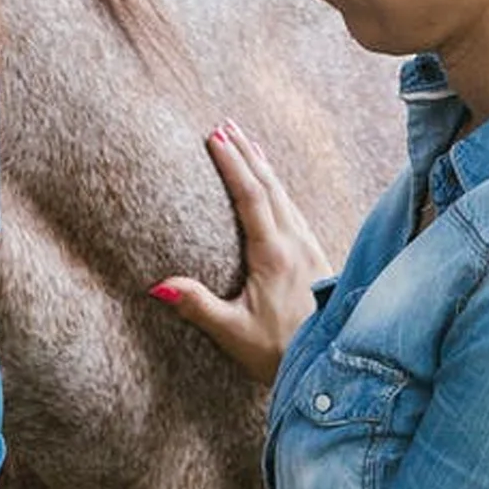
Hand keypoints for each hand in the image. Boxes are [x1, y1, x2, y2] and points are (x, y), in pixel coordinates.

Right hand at [151, 119, 331, 384]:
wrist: (330, 363)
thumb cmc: (278, 353)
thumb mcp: (233, 333)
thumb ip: (197, 306)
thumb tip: (158, 285)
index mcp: (274, 254)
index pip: (251, 197)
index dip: (232, 164)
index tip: (214, 137)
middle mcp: (295, 243)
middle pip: (270, 185)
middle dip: (247, 152)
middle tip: (224, 125)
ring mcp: (309, 247)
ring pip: (285, 194)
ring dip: (263, 165)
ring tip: (246, 142)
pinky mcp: (315, 257)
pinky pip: (293, 208)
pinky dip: (278, 187)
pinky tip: (273, 186)